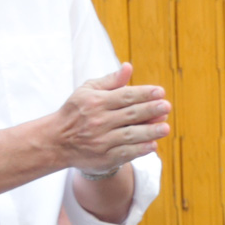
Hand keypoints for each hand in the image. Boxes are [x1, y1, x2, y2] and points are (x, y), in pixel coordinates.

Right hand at [52, 62, 169, 174]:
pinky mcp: (104, 157)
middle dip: (150, 110)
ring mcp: (102, 140)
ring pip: (130, 135)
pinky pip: (125, 153)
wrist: (57, 141)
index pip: (125, 96)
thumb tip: (128, 67)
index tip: (160, 92)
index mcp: (96, 102)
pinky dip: (140, 149)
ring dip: (149, 131)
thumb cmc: (77, 111)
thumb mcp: (88, 91)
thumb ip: (110, 81)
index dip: (144, 94)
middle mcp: (99, 120)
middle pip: (130, 114)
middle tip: (166, 106)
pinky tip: (153, 145)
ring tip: (165, 127)